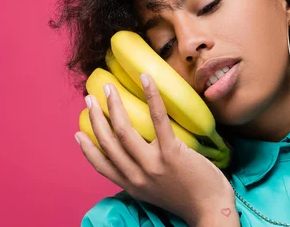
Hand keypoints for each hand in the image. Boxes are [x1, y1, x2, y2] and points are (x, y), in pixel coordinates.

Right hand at [75, 73, 237, 226]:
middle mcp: (137, 176)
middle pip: (108, 142)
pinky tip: (146, 79)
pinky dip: (151, 96)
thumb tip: (137, 154)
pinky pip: (158, 119)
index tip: (78, 131)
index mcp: (132, 185)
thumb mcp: (155, 192)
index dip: (87, 148)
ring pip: (124, 130)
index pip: (101, 165)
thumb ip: (142, 176)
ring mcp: (153, 164)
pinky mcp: (172, 153)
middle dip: (95, 117)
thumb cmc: (188, 198)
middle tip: (90, 97)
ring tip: (109, 87)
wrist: (211, 211)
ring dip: (113, 105)